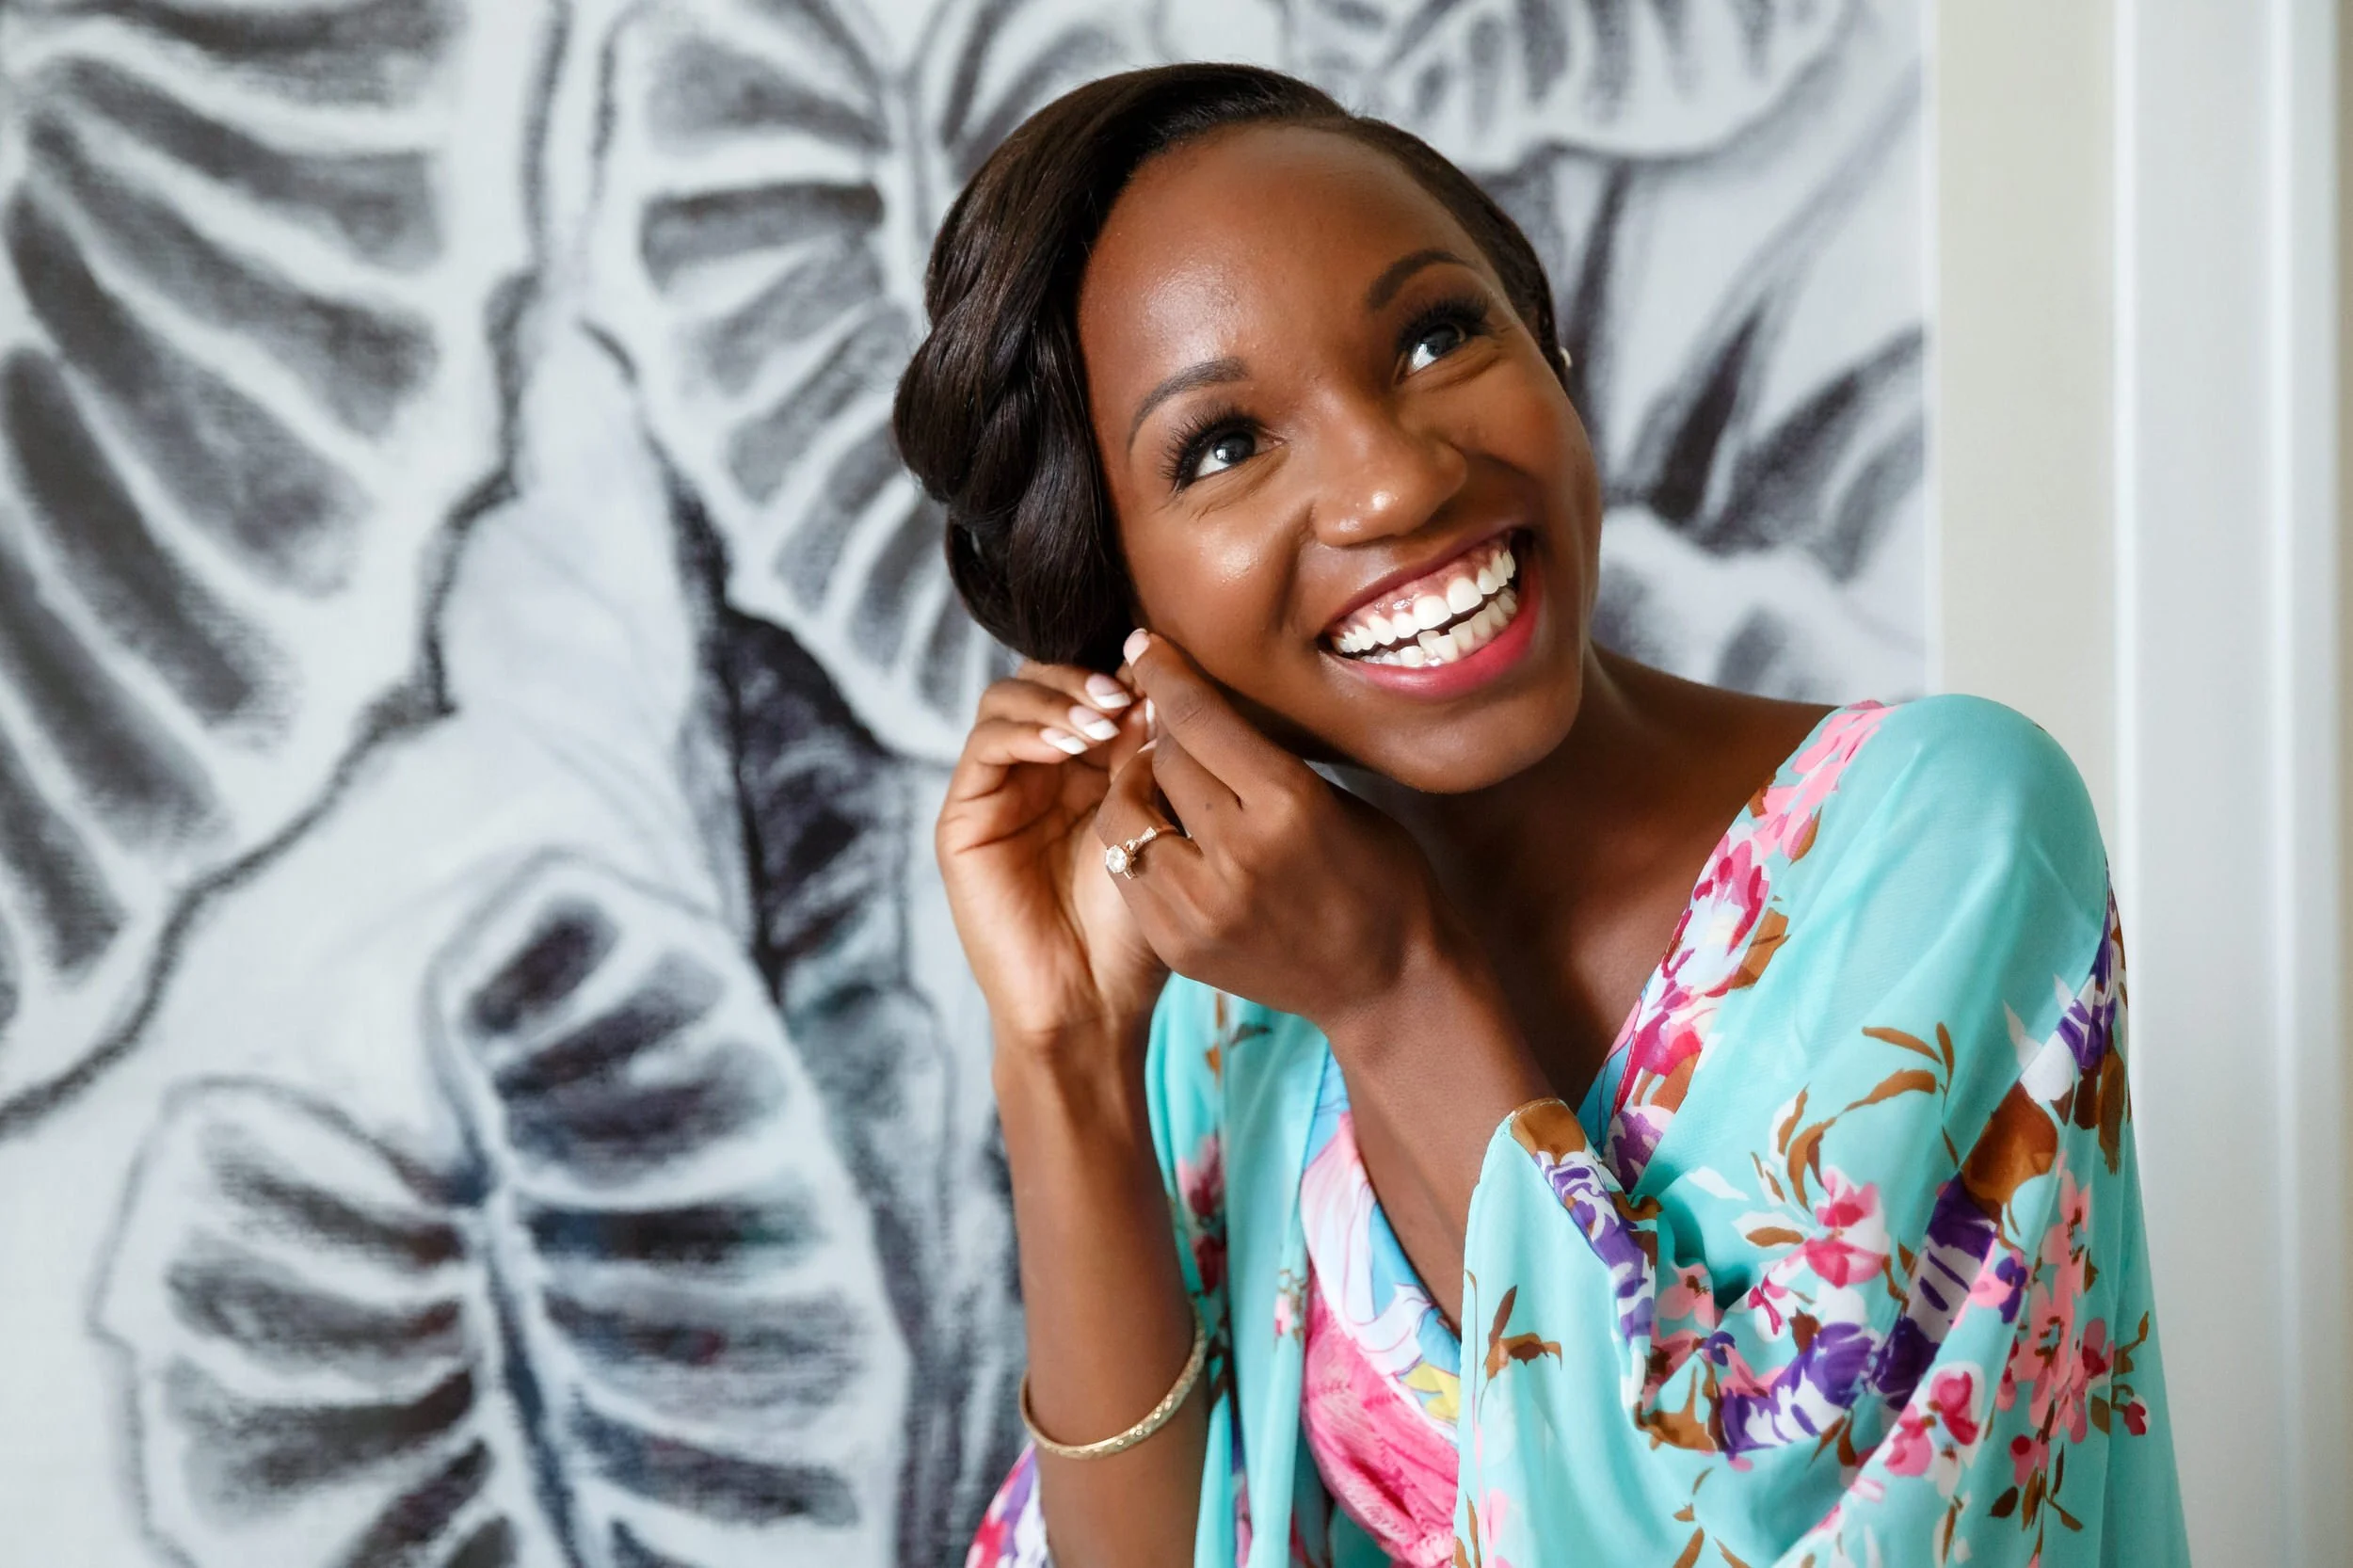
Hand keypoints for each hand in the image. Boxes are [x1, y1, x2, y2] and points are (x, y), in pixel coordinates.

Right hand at [937, 662, 1167, 1051]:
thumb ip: (1144, 756)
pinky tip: (1068, 747)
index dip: (1121, 674)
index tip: (1162, 680)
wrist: (1092, 1004)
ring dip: (1057, 698)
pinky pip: (986, 746)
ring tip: (1102, 722)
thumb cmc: (1134, 931)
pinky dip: (1027, 731)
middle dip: (1085, 678)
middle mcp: (1037, 775)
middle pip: (1043, 680)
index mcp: (1086, 773)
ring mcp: (997, 794)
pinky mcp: (964, 819)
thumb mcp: (1150, 826)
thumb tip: (1155, 681)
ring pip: (1008, 700)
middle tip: (1126, 696)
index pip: (1089, 689)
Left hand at [1094, 632, 1462, 1034]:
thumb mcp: (1333, 798)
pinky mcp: (1177, 944)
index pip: (1198, 717)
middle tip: (1167, 725)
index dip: (1164, 672)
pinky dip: (1140, 843)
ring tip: (1162, 785)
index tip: (1143, 643)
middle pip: (1161, 759)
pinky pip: (1128, 870)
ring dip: (1138, 790)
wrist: (1388, 984)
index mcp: (1288, 804)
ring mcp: (1201, 907)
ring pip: (1125, 815)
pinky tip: (1166, 835)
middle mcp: (1238, 854)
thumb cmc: (1378, 877)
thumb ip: (1260, 758)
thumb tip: (1191, 705)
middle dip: (1161, 734)